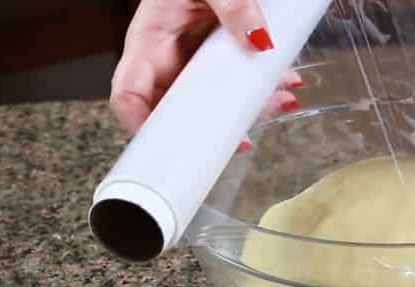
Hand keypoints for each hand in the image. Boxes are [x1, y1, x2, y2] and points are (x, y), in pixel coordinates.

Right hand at [110, 0, 302, 148]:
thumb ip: (232, 5)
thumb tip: (256, 38)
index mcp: (149, 41)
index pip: (128, 94)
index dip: (141, 124)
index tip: (168, 145)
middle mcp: (167, 57)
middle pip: (177, 110)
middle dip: (212, 128)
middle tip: (242, 140)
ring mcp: (193, 61)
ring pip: (214, 102)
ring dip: (248, 109)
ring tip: (280, 101)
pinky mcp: (218, 58)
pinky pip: (236, 84)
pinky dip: (262, 89)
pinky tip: (286, 85)